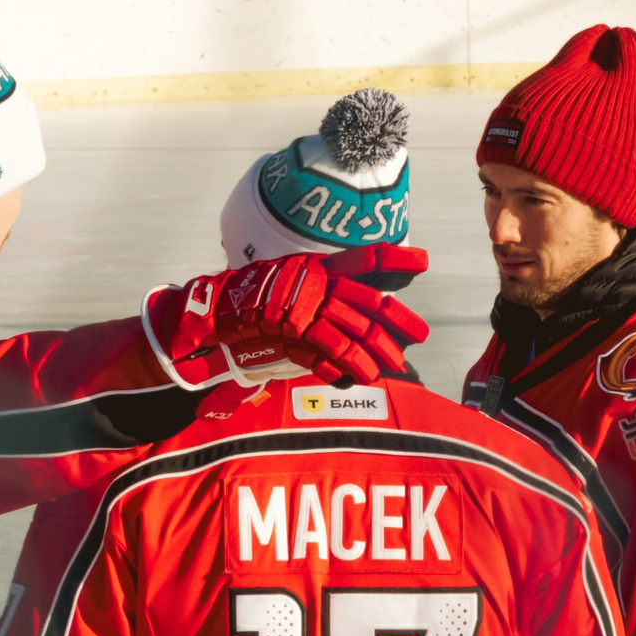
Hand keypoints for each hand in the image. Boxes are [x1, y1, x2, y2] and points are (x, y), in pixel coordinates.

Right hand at [146, 248, 428, 385]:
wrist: (213, 310)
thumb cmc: (249, 304)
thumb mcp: (287, 296)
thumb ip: (316, 310)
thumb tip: (342, 334)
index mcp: (317, 269)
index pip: (363, 259)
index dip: (394, 260)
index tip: (422, 262)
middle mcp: (316, 281)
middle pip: (368, 300)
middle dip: (397, 319)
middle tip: (420, 334)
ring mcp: (307, 303)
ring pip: (355, 327)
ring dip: (377, 350)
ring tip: (394, 366)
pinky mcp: (295, 326)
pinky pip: (332, 347)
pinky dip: (350, 364)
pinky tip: (363, 376)